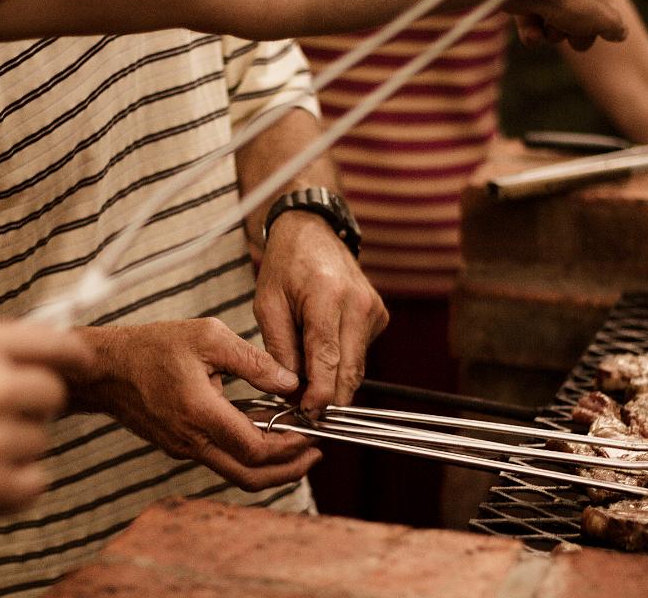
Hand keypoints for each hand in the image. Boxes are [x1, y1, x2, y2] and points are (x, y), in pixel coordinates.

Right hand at [74, 319, 321, 491]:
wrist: (105, 368)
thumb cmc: (152, 347)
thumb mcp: (208, 337)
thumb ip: (253, 360)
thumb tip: (290, 383)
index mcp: (200, 413)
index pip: (255, 449)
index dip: (290, 447)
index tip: (312, 432)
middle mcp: (191, 440)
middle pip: (250, 477)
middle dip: (289, 471)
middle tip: (316, 454)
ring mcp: (184, 448)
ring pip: (236, 474)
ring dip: (271, 467)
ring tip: (299, 448)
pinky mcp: (180, 446)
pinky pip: (221, 460)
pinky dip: (248, 455)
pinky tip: (265, 433)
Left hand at [255, 211, 387, 417]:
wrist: (313, 233)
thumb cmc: (286, 265)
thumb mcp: (267, 304)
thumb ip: (280, 348)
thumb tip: (290, 389)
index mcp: (328, 296)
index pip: (328, 357)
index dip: (319, 392)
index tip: (307, 413)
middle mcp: (359, 303)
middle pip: (350, 370)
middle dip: (328, 397)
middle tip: (304, 411)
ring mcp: (374, 309)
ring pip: (356, 366)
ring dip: (333, 381)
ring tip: (304, 383)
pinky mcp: (379, 316)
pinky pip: (359, 353)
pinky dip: (340, 362)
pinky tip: (320, 353)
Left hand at [503, 0, 647, 49]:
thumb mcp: (604, 18)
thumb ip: (615, 28)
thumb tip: (615, 32)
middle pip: (592, 23)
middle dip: (583, 34)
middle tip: (577, 26)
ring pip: (562, 30)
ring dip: (557, 33)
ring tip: (552, 20)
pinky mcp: (529, 2)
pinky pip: (537, 32)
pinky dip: (534, 33)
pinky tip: (532, 26)